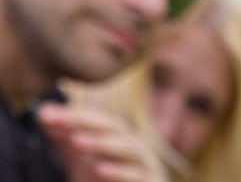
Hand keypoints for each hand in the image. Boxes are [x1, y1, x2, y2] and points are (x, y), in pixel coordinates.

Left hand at [36, 102, 167, 181]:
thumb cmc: (107, 181)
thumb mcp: (82, 160)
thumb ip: (65, 137)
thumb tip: (43, 111)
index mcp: (119, 138)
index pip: (97, 121)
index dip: (74, 116)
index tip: (46, 115)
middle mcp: (132, 147)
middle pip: (113, 128)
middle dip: (85, 123)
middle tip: (59, 120)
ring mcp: (143, 164)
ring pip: (126, 148)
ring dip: (101, 143)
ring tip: (75, 141)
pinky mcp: (150, 181)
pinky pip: (136, 175)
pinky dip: (118, 172)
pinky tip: (99, 169)